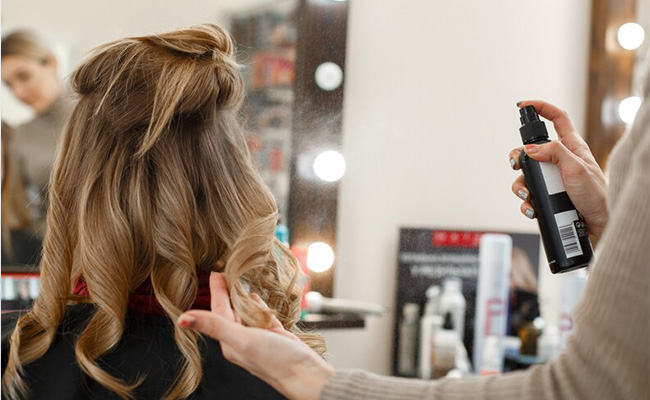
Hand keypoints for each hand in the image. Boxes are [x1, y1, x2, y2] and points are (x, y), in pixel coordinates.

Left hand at [177, 273, 333, 399]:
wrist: (306, 375)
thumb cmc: (276, 360)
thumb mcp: (242, 339)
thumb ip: (214, 326)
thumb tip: (182, 319)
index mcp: (230, 341)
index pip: (219, 311)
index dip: (217, 291)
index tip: (215, 272)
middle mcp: (242, 339)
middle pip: (231, 311)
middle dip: (227, 292)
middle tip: (226, 271)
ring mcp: (258, 338)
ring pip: (246, 313)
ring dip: (242, 298)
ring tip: (241, 280)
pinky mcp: (274, 336)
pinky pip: (263, 317)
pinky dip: (259, 306)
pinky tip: (257, 298)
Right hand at [509, 100, 608, 246]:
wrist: (602, 225)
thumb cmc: (598, 196)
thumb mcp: (576, 169)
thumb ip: (554, 153)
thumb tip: (530, 148)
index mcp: (571, 148)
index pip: (556, 119)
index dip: (541, 108)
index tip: (524, 106)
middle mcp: (560, 162)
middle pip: (530, 150)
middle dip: (518, 157)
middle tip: (516, 165)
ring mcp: (553, 180)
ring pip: (526, 176)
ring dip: (520, 185)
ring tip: (526, 194)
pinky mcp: (548, 198)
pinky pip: (529, 197)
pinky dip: (526, 203)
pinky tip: (532, 208)